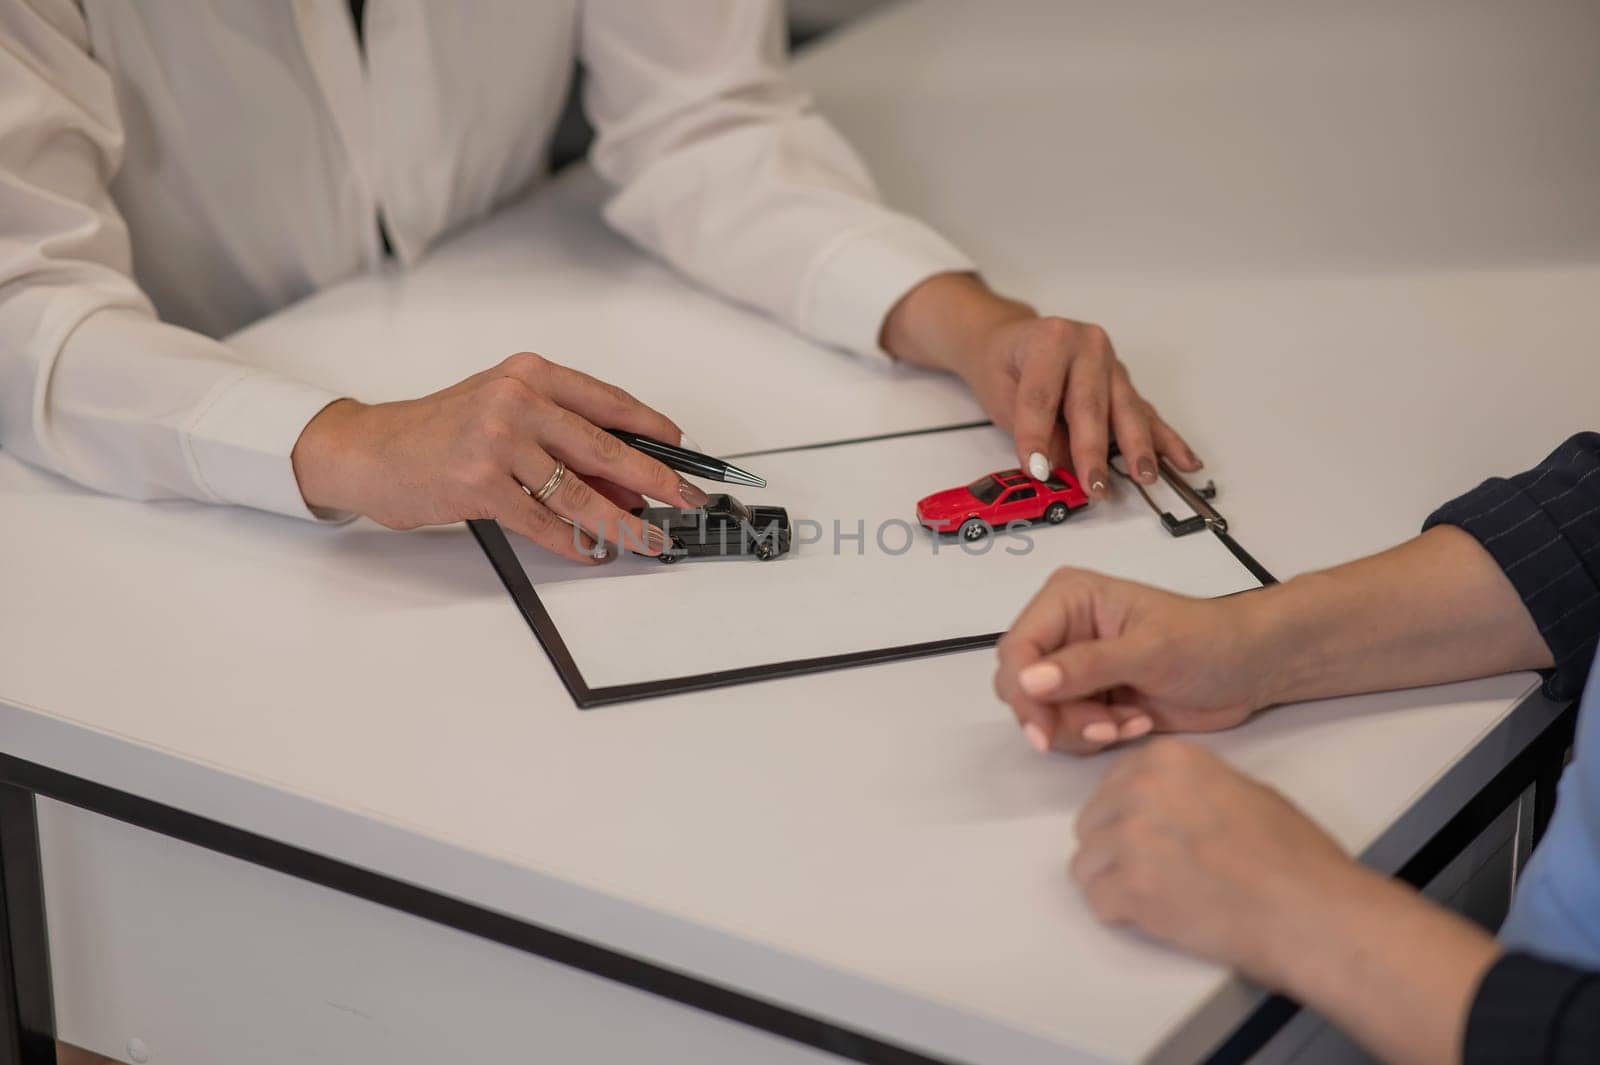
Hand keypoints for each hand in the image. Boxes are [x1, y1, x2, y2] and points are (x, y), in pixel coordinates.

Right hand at [291, 352, 705, 561]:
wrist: (370, 449)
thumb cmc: (439, 432)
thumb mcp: (504, 416)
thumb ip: (562, 441)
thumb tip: (627, 483)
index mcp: (530, 374)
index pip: (610, 402)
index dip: (655, 431)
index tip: (686, 454)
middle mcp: (516, 400)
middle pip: (606, 447)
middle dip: (657, 480)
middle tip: (688, 500)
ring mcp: (497, 441)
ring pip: (579, 493)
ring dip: (622, 523)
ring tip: (651, 539)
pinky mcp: (480, 484)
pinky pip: (543, 522)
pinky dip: (573, 543)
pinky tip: (593, 552)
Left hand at [881, 273, 1200, 495]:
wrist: (1009, 337)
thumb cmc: (1004, 363)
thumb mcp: (1001, 393)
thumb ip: (1028, 426)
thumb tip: (1056, 465)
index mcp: (1051, 340)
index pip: (1043, 396)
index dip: (1037, 437)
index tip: (1039, 471)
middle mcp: (1087, 346)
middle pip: (1090, 405)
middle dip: (1093, 451)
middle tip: (1096, 487)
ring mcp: (1111, 364)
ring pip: (1125, 410)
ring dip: (1138, 448)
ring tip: (1146, 477)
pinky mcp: (1123, 383)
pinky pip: (1145, 413)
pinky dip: (1165, 440)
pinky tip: (1186, 460)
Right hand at [994, 569, 1281, 753]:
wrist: (1252, 669)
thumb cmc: (1207, 642)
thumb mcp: (1149, 651)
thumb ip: (1087, 666)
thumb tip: (1028, 681)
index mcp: (1068, 598)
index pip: (1018, 648)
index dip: (1023, 692)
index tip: (1043, 733)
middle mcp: (1062, 630)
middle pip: (1021, 685)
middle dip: (1058, 716)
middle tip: (1106, 728)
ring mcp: (1074, 666)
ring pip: (1042, 714)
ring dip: (1082, 730)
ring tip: (1129, 723)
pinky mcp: (1090, 697)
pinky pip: (1066, 729)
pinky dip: (1096, 736)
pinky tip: (1135, 722)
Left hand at [1072, 739, 1359, 984]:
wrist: (1308, 909)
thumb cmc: (1292, 856)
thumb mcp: (1241, 790)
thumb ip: (1189, 787)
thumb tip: (1165, 801)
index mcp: (1168, 759)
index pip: (1111, 784)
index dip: (1126, 814)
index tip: (1147, 832)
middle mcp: (1141, 790)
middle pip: (1092, 822)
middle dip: (1114, 847)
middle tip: (1151, 870)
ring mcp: (1131, 839)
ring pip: (1085, 863)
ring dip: (1113, 882)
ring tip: (1155, 895)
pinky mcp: (1130, 888)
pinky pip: (1097, 900)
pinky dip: (1119, 912)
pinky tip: (1154, 915)